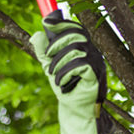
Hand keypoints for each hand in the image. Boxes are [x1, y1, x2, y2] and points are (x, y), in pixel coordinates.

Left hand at [29, 10, 113, 133]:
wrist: (75, 111)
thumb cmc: (65, 88)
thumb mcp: (50, 67)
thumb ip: (44, 52)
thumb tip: (36, 34)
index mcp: (83, 49)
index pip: (76, 28)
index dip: (62, 23)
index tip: (46, 22)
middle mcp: (93, 53)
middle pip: (76, 34)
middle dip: (57, 43)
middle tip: (47, 57)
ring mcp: (97, 63)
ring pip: (75, 49)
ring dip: (58, 62)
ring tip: (53, 75)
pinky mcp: (96, 75)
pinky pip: (79, 65)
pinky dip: (65, 73)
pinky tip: (62, 83)